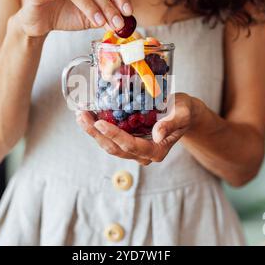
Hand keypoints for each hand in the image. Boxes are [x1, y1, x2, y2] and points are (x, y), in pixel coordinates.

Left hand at [76, 93, 196, 164]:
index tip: (100, 123)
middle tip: (82, 117)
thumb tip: (156, 135)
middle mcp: (143, 154)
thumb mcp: (182, 114)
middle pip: (115, 148)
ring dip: (93, 132)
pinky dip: (98, 128)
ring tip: (80, 116)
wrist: (183, 112)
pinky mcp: (128, 141)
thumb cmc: (184, 111)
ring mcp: (134, 149)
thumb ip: (171, 124)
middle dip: (96, 134)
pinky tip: (88, 116)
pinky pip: (110, 138)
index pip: (131, 145)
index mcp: (157, 150)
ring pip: (109, 145)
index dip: (114, 135)